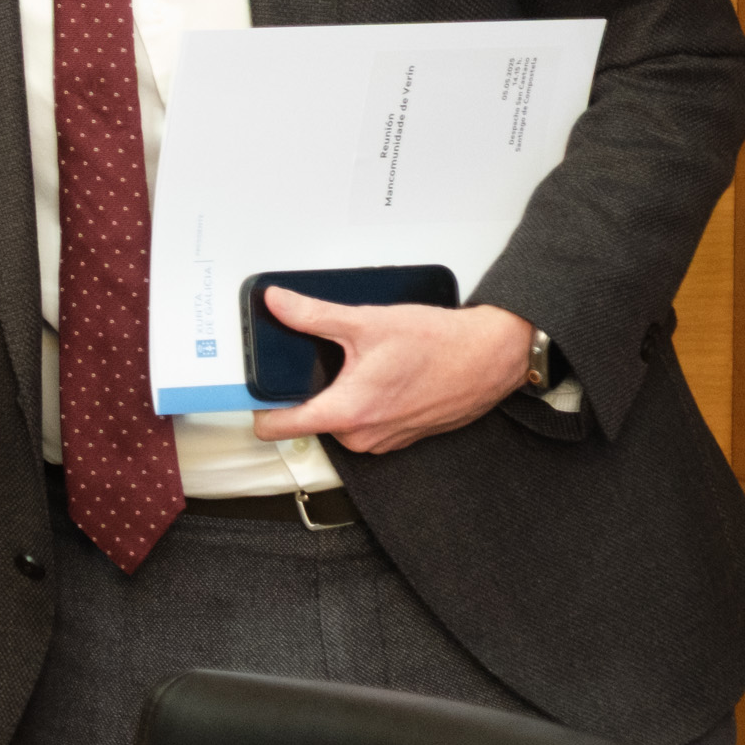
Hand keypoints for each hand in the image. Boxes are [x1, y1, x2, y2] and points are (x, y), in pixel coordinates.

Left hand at [247, 293, 534, 453]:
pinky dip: (365, 401)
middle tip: (320, 360)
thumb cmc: (440, 345)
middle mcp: (363, 436)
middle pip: (309, 419)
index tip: (253, 392)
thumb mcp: (367, 322)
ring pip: (339, 420)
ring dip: (340, 395)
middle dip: (310, 391)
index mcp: (347, 412)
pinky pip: (365, 422)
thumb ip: (313, 315)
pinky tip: (380, 374)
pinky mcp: (401, 437)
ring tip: (357, 363)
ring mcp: (384, 440)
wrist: (491, 357)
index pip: (279, 429)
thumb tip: (277, 303)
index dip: (259, 409)